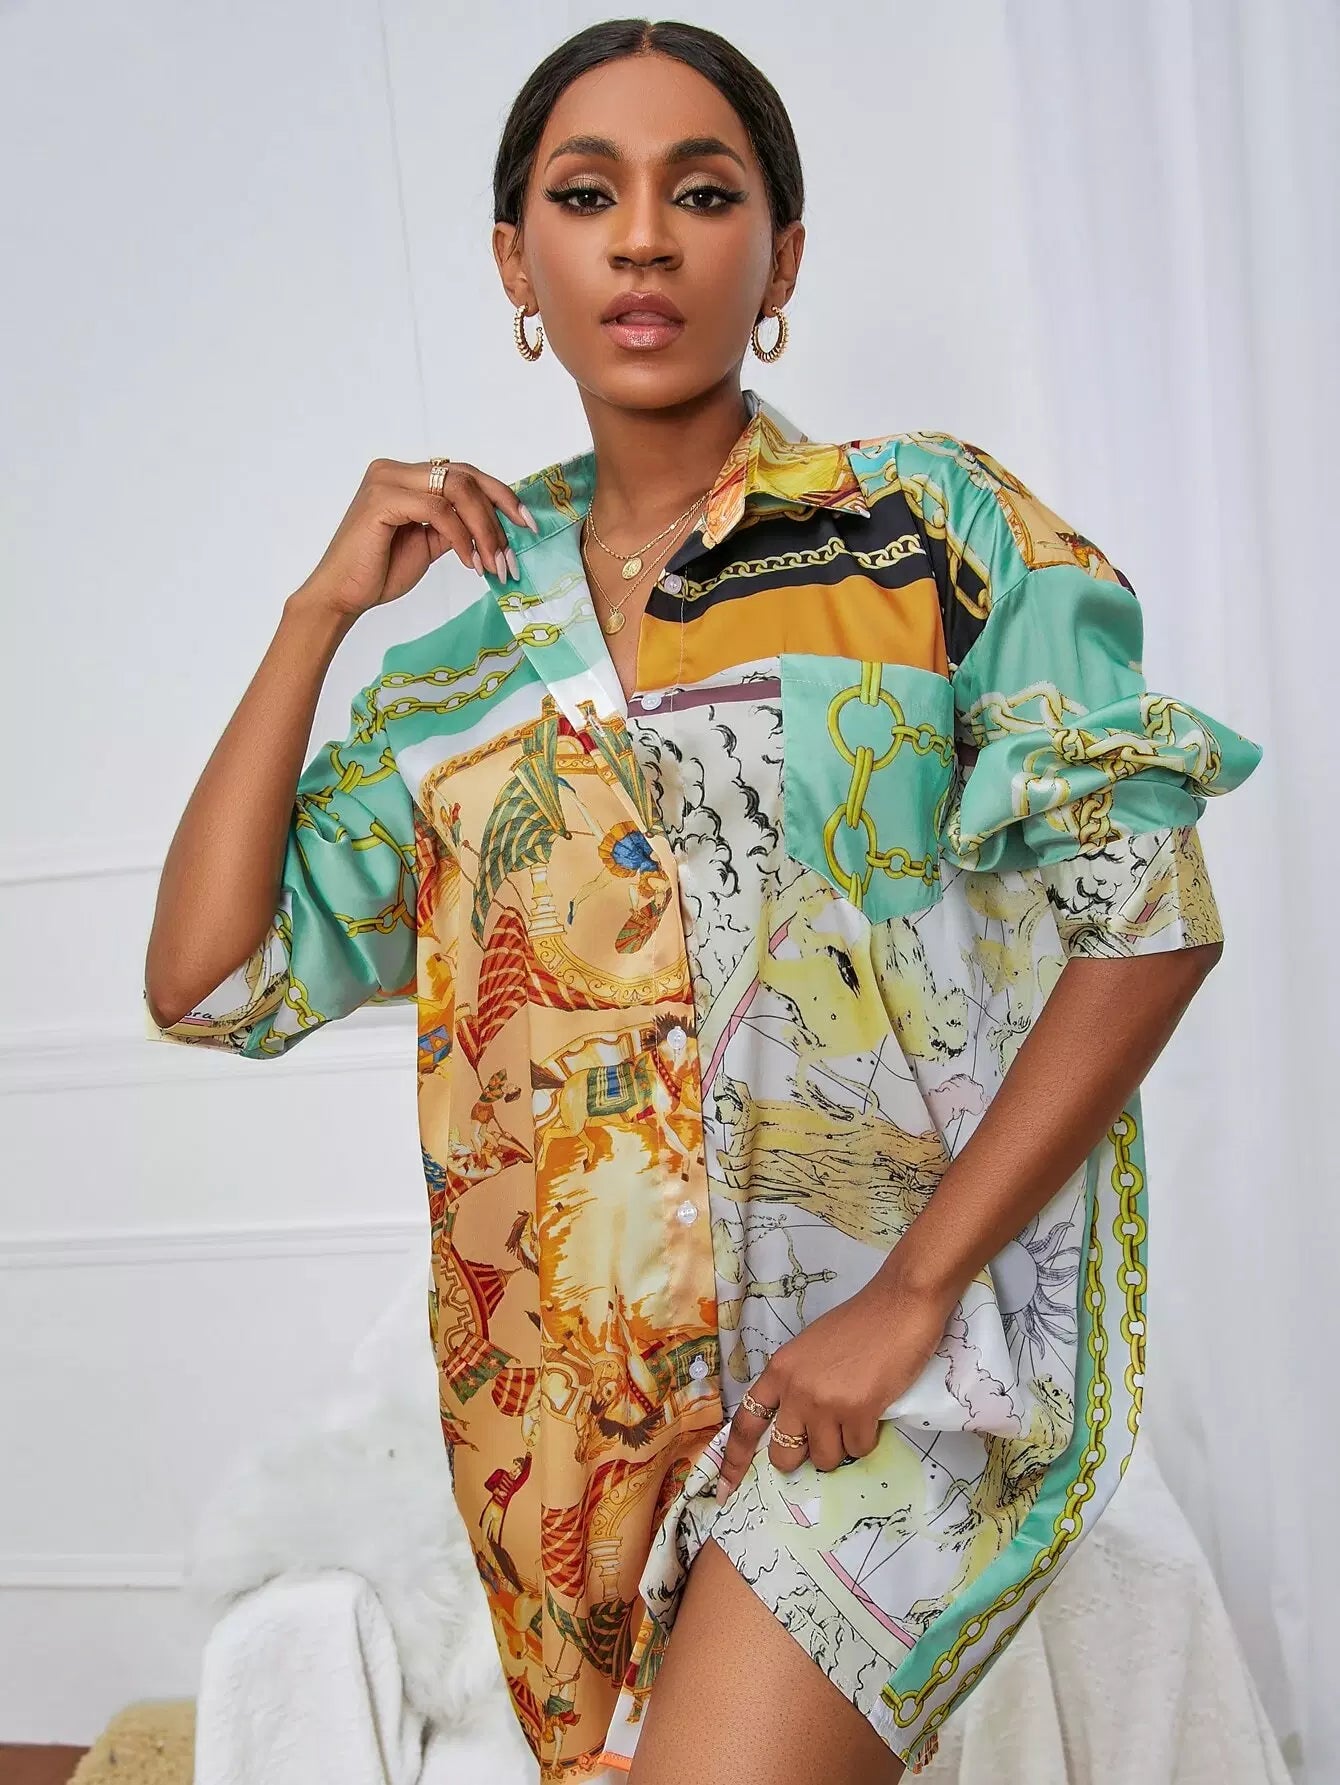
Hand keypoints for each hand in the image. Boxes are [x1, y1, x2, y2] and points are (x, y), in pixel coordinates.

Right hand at [293, 456, 537, 620]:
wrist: (342, 595)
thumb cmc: (379, 571)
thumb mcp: (428, 544)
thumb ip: (454, 526)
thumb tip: (493, 525)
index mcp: (406, 477)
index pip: (464, 474)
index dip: (500, 495)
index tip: (526, 523)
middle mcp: (395, 470)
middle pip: (466, 476)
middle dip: (500, 510)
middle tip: (518, 545)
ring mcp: (387, 480)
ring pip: (457, 489)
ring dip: (485, 529)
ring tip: (495, 563)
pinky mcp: (382, 500)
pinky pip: (438, 510)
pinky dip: (462, 537)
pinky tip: (470, 562)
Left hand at [715, 1272, 957, 1498]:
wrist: (898, 1306)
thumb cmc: (859, 1325)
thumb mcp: (811, 1351)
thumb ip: (797, 1384)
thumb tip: (795, 1424)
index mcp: (779, 1371)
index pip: (746, 1422)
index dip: (735, 1459)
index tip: (727, 1487)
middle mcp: (795, 1390)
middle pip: (784, 1454)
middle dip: (803, 1456)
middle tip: (824, 1437)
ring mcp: (825, 1402)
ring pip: (824, 1459)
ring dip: (841, 1446)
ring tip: (856, 1414)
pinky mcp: (858, 1412)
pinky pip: (857, 1449)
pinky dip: (867, 1438)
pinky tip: (874, 1410)